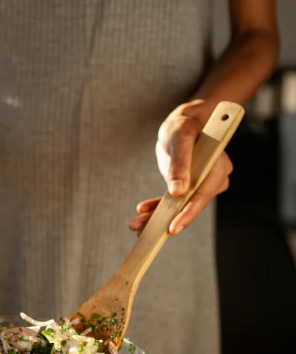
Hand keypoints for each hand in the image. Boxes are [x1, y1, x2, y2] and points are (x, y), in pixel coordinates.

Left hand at [130, 101, 232, 235]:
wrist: (183, 123)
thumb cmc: (184, 126)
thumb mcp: (180, 138)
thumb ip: (180, 163)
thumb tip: (178, 192)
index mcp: (218, 166)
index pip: (203, 195)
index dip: (188, 213)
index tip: (173, 228)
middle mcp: (214, 179)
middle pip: (190, 205)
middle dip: (166, 219)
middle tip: (141, 230)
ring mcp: (201, 185)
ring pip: (180, 206)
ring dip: (157, 217)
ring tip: (136, 225)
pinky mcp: (189, 188)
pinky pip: (173, 202)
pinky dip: (157, 208)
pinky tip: (142, 211)